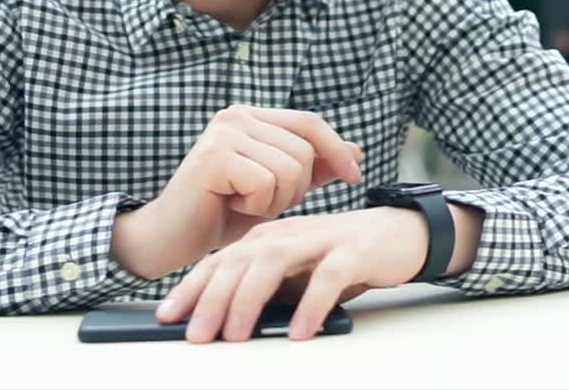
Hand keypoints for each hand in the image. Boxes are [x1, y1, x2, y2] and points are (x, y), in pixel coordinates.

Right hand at [112, 104, 362, 278]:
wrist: (170, 238)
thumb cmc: (222, 214)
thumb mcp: (277, 190)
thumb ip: (312, 168)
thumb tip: (356, 151)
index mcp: (251, 117)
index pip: (310, 122)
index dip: (337, 150)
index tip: (355, 177)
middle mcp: (236, 115)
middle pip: (305, 150)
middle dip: (296, 189)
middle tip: (259, 202)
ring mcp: (223, 132)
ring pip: (290, 169)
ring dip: (275, 200)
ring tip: (243, 204)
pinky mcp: (215, 156)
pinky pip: (266, 183)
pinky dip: (256, 206)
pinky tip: (229, 206)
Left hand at [155, 207, 429, 342]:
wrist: (400, 233)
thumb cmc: (341, 256)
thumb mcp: (295, 273)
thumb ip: (265, 290)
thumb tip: (226, 325)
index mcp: (268, 237)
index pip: (220, 261)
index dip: (191, 287)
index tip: (167, 317)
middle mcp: (287, 234)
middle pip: (239, 262)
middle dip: (212, 299)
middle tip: (197, 335)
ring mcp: (319, 240)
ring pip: (273, 263)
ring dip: (249, 299)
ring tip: (236, 334)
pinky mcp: (352, 251)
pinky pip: (328, 278)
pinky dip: (310, 304)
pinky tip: (298, 330)